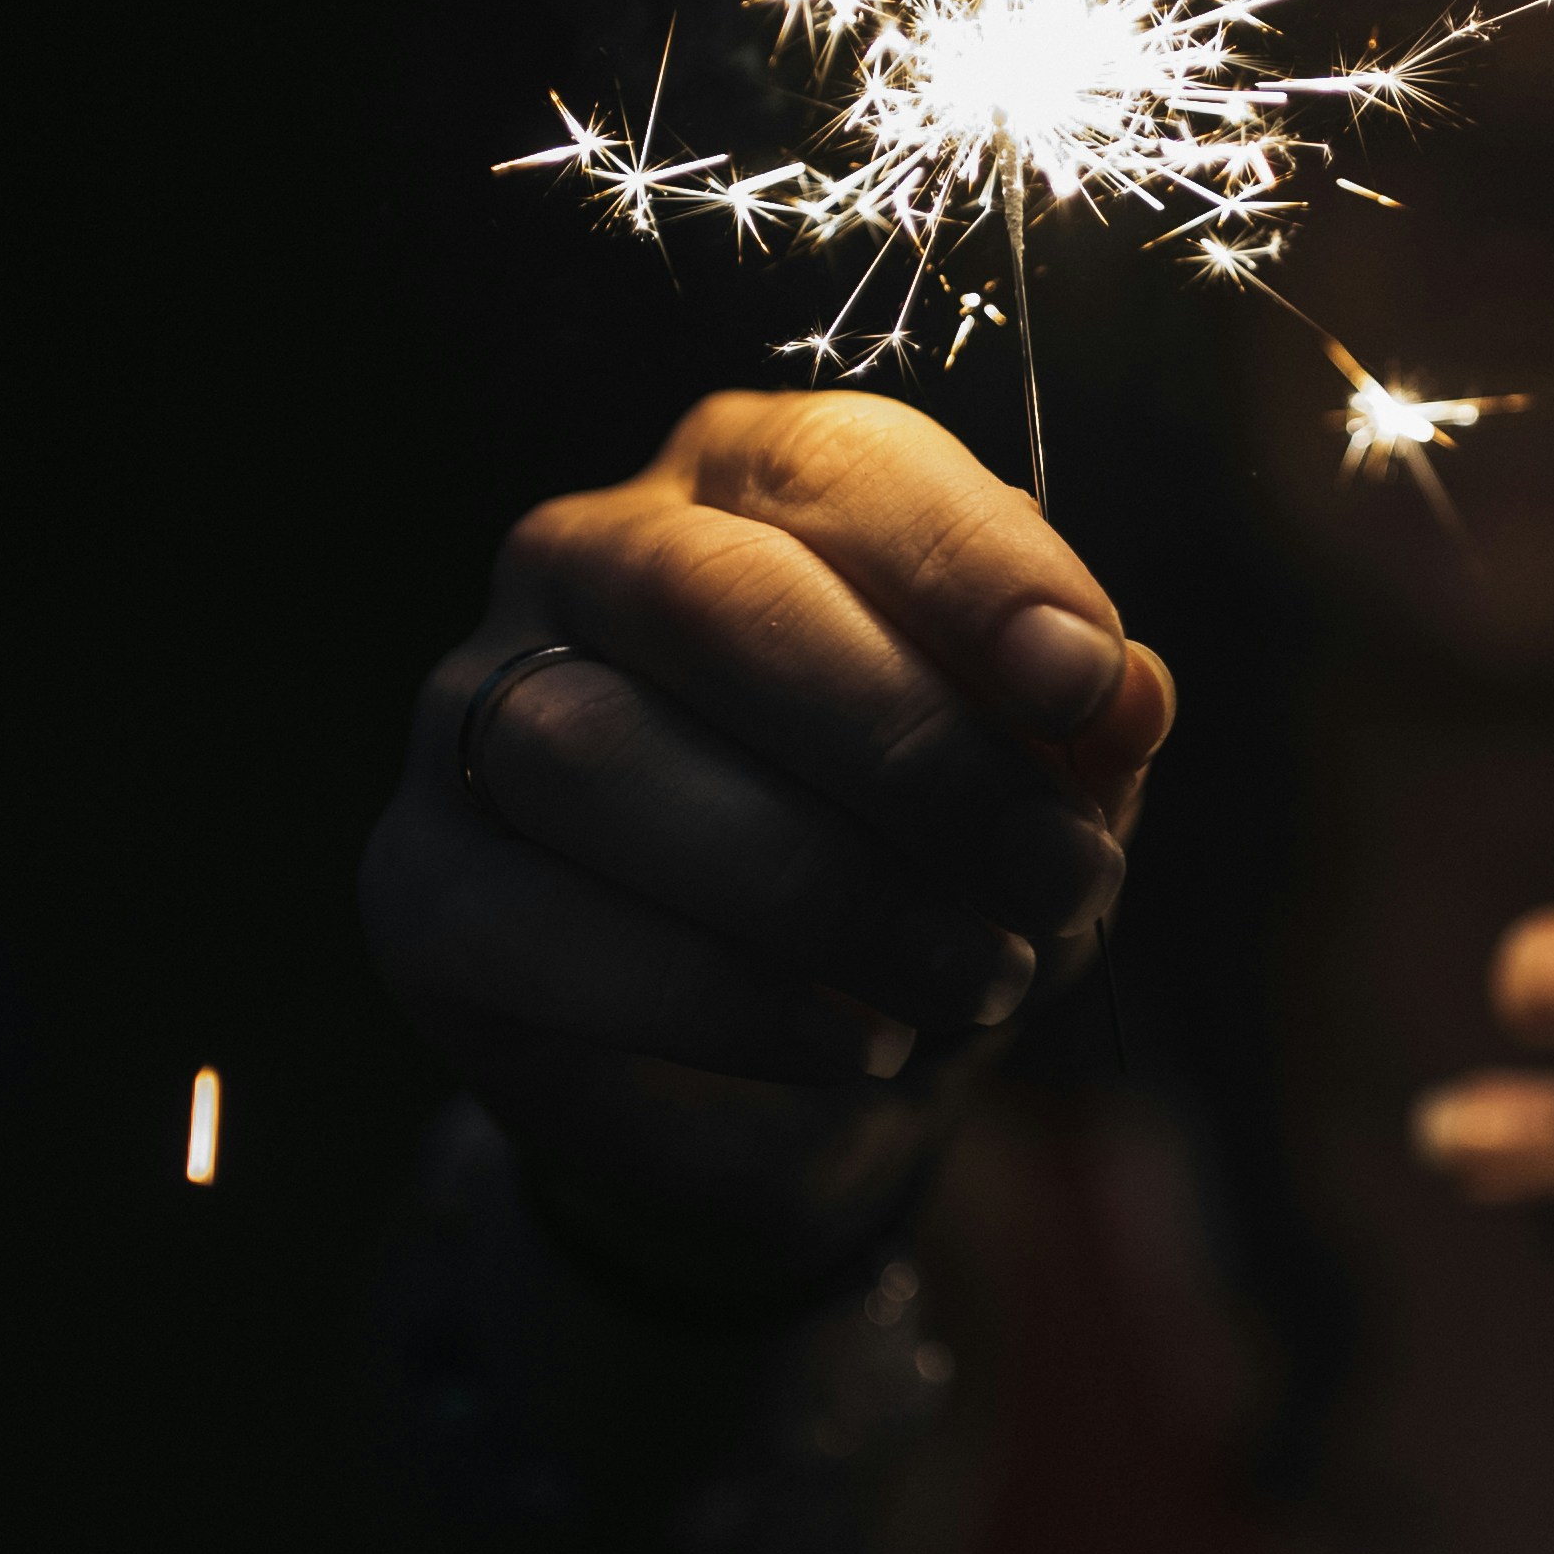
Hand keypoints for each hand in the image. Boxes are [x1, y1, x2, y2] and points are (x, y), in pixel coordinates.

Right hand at [362, 392, 1171, 1295]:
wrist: (789, 1088)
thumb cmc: (919, 875)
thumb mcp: (1031, 798)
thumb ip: (1075, 732)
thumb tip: (1128, 693)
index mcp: (743, 481)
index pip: (837, 465)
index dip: (971, 567)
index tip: (1092, 684)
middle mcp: (584, 559)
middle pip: (713, 599)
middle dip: (912, 751)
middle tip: (1058, 878)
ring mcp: (473, 718)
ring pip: (606, 756)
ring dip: (827, 885)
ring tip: (980, 977)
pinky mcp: (424, 888)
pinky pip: (542, 923)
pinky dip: (725, 997)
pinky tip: (857, 1043)